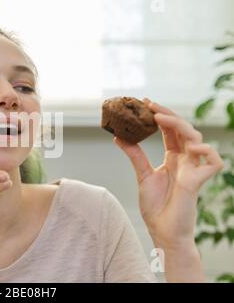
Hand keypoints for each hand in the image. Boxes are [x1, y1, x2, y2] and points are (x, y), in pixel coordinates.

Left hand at [113, 98, 223, 248]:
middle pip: (183, 130)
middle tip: (150, 105)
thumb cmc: (156, 207)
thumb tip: (118, 137)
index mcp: (173, 158)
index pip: (169, 131)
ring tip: (160, 119)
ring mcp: (193, 169)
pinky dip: (206, 151)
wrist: (162, 231)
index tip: (146, 102)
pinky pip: (213, 162)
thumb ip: (135, 155)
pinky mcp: (199, 181)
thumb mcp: (143, 175)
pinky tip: (191, 147)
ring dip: (180, 126)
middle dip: (168, 115)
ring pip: (197, 139)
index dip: (160, 116)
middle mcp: (185, 160)